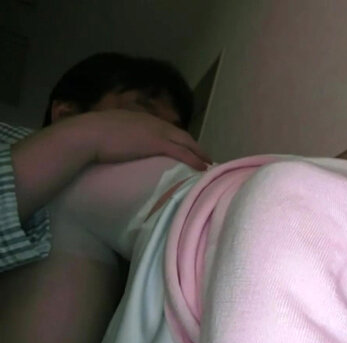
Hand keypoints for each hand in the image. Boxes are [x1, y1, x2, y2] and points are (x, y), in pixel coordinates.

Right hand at [73, 109, 211, 169]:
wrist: (86, 134)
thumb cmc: (90, 136)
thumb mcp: (107, 130)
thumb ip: (117, 135)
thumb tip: (115, 145)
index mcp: (141, 118)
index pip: (167, 128)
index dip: (179, 139)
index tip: (187, 147)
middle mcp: (152, 122)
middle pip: (181, 134)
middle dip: (194, 146)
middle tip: (205, 156)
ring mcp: (155, 131)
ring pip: (186, 142)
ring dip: (199, 153)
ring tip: (208, 164)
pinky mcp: (156, 143)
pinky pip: (181, 152)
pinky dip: (194, 159)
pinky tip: (202, 167)